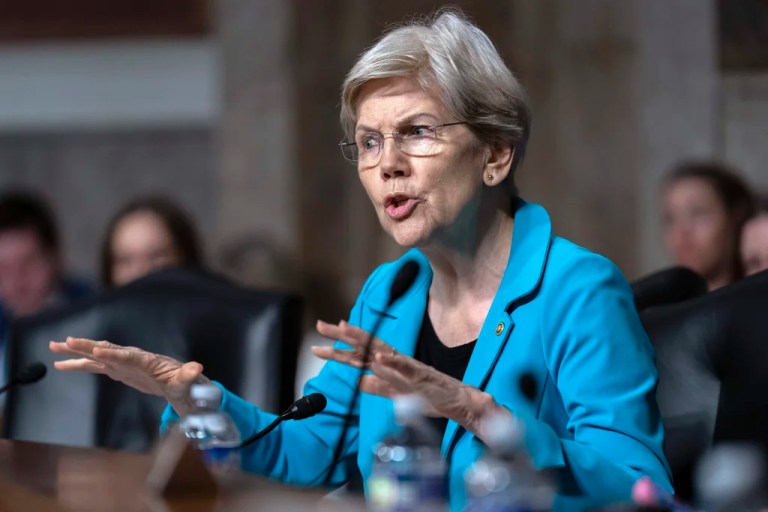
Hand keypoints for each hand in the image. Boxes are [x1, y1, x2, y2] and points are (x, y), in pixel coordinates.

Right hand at [49, 337, 208, 414]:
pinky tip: (60, 366)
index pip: (128, 356)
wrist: (181, 384)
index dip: (113, 354)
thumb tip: (197, 367)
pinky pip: (94, 366)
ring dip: (76, 352)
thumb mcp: (188, 382)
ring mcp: (123, 363)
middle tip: (67, 341)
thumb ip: (189, 375)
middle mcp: (132, 358)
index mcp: (147, 361)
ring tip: (54, 347)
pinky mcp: (118, 370)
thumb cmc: (185, 383)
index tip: (97, 351)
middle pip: (107, 350)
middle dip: (88, 346)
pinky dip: (78, 365)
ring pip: (96, 355)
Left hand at [311, 320, 504, 435]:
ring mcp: (406, 365)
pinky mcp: (419, 374)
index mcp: (388, 366)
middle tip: (321, 326)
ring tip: (344, 328)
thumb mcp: (395, 394)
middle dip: (342, 335)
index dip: (339, 348)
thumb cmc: (428, 397)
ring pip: (380, 348)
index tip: (319, 342)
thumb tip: (358, 382)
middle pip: (364, 344)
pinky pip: (403, 366)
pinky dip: (390, 361)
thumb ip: (377, 387)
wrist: (455, 402)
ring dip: (362, 338)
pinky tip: (378, 357)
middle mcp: (394, 361)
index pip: (359, 354)